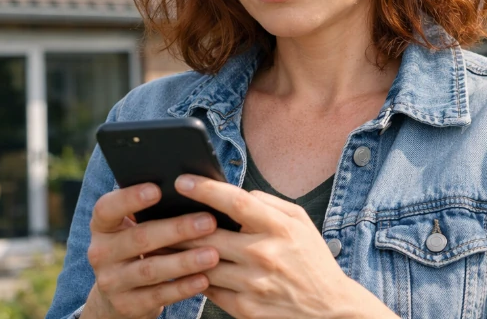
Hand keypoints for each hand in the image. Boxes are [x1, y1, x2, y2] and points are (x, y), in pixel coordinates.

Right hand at [81, 182, 220, 318]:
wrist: (116, 296)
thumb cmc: (134, 249)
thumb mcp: (129, 229)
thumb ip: (148, 213)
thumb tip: (188, 190)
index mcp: (101, 226)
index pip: (107, 208)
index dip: (130, 198)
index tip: (158, 189)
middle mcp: (100, 253)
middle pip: (139, 238)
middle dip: (176, 229)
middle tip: (209, 221)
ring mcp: (111, 282)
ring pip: (150, 270)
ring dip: (184, 261)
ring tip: (212, 254)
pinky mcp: (126, 305)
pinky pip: (158, 296)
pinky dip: (182, 288)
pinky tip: (204, 279)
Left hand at [174, 175, 397, 318]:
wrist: (331, 310)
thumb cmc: (311, 259)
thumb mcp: (300, 222)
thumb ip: (267, 202)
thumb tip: (234, 191)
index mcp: (279, 228)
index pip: (235, 202)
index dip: (205, 189)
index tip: (182, 181)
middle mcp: (265, 255)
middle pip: (208, 235)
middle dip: (177, 224)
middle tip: (155, 214)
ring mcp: (254, 285)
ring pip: (202, 264)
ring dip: (177, 253)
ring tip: (158, 241)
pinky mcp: (246, 309)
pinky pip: (208, 289)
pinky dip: (193, 278)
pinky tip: (180, 269)